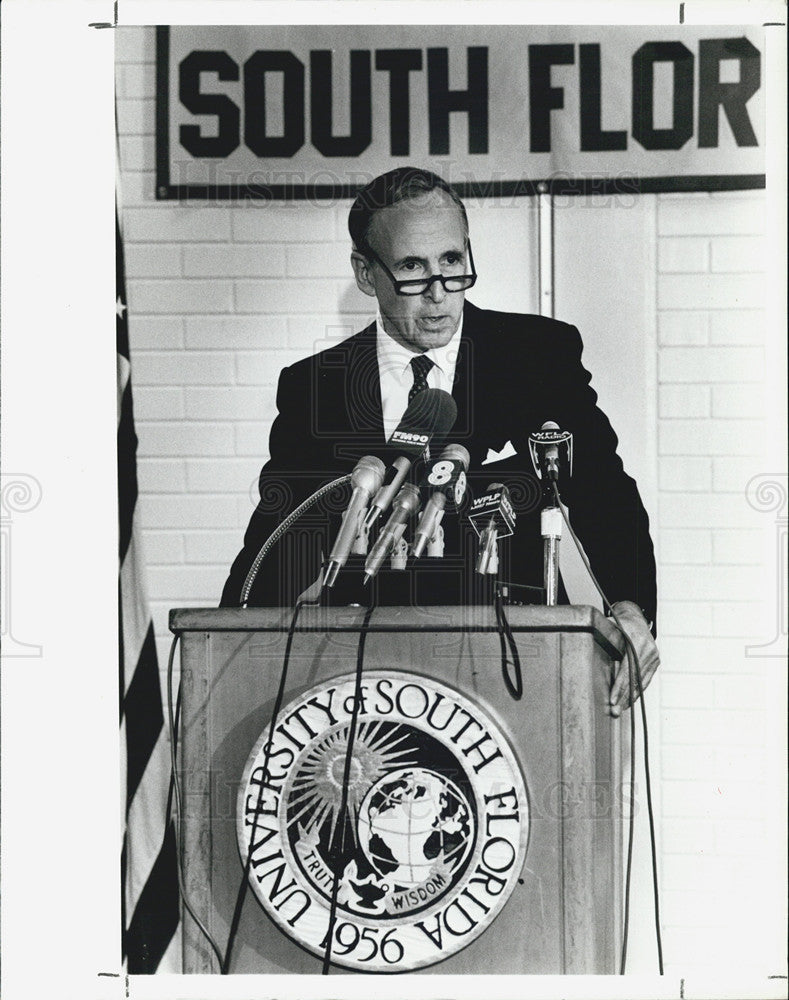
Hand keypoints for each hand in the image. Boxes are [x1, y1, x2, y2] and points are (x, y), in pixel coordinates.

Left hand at [607, 601, 659, 716]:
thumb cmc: (619, 623)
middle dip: (623, 696)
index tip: (612, 699)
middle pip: (634, 678)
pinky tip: (629, 701)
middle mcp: (648, 648)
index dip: (619, 686)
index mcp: (636, 640)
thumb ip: (601, 636)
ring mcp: (654, 656)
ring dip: (630, 697)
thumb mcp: (609, 627)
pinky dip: (637, 691)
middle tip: (614, 711)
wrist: (636, 618)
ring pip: (641, 681)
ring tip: (620, 710)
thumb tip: (586, 641)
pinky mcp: (655, 661)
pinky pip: (646, 679)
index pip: (627, 668)